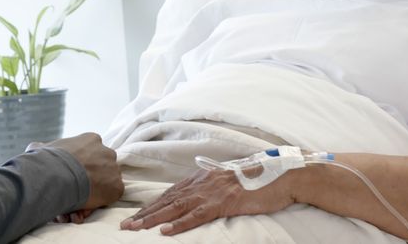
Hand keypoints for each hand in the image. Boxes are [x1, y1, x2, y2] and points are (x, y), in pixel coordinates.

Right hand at [44, 133, 123, 212]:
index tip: (68, 177)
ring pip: (104, 185)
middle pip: (100, 169)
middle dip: (87, 182)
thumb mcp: (41, 149)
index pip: (89, 155)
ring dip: (90, 195)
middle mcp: (106, 151)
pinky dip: (95, 205)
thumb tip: (34, 148)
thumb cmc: (47, 161)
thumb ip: (42, 148)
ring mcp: (113, 169)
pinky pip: (107, 198)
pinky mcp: (117, 187)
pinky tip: (79, 210)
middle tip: (71, 193)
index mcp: (91, 139)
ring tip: (72, 204)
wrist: (57, 175)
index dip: (79, 168)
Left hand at [119, 167, 298, 235]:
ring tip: (135, 229)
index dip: (152, 205)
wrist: (283, 176)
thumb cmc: (260, 182)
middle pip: (167, 200)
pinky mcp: (223, 202)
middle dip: (144, 213)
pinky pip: (197, 215)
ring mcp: (212, 192)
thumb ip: (214, 188)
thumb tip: (202, 199)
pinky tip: (165, 231)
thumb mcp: (231, 183)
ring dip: (152, 219)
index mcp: (203, 178)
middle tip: (125, 225)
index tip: (136, 215)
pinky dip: (179, 224)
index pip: (171, 193)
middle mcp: (203, 183)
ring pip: (175, 208)